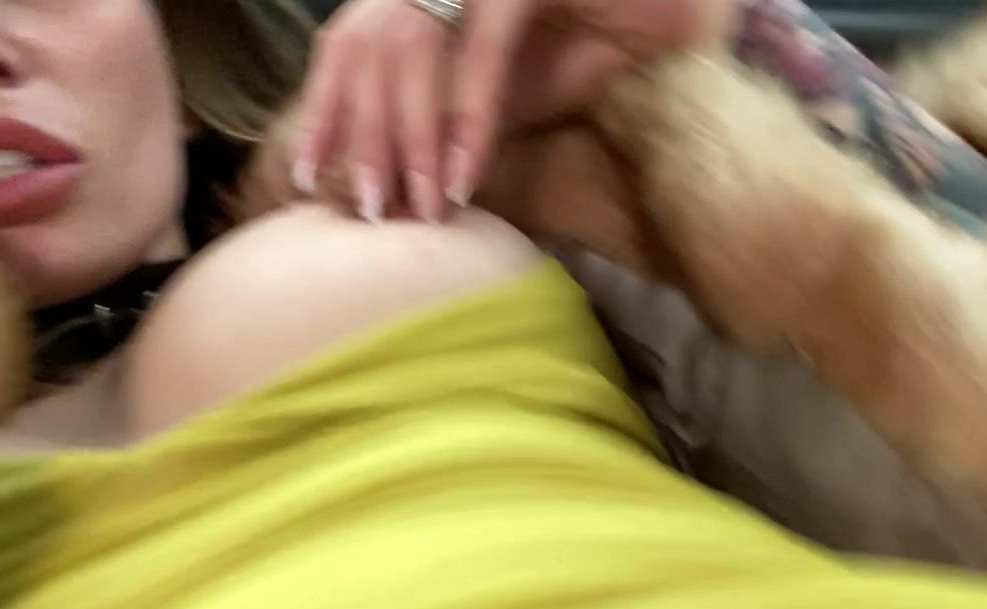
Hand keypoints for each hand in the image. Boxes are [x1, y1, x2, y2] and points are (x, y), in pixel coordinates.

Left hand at [294, 0, 733, 222]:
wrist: (678, 7)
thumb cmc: (601, 36)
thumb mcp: (511, 84)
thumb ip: (456, 113)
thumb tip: (403, 176)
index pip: (351, 43)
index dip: (327, 109)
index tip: (308, 175)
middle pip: (370, 49)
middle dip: (363, 136)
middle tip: (367, 210)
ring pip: (412, 49)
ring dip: (408, 136)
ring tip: (416, 207)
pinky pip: (480, 47)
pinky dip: (466, 118)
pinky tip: (461, 178)